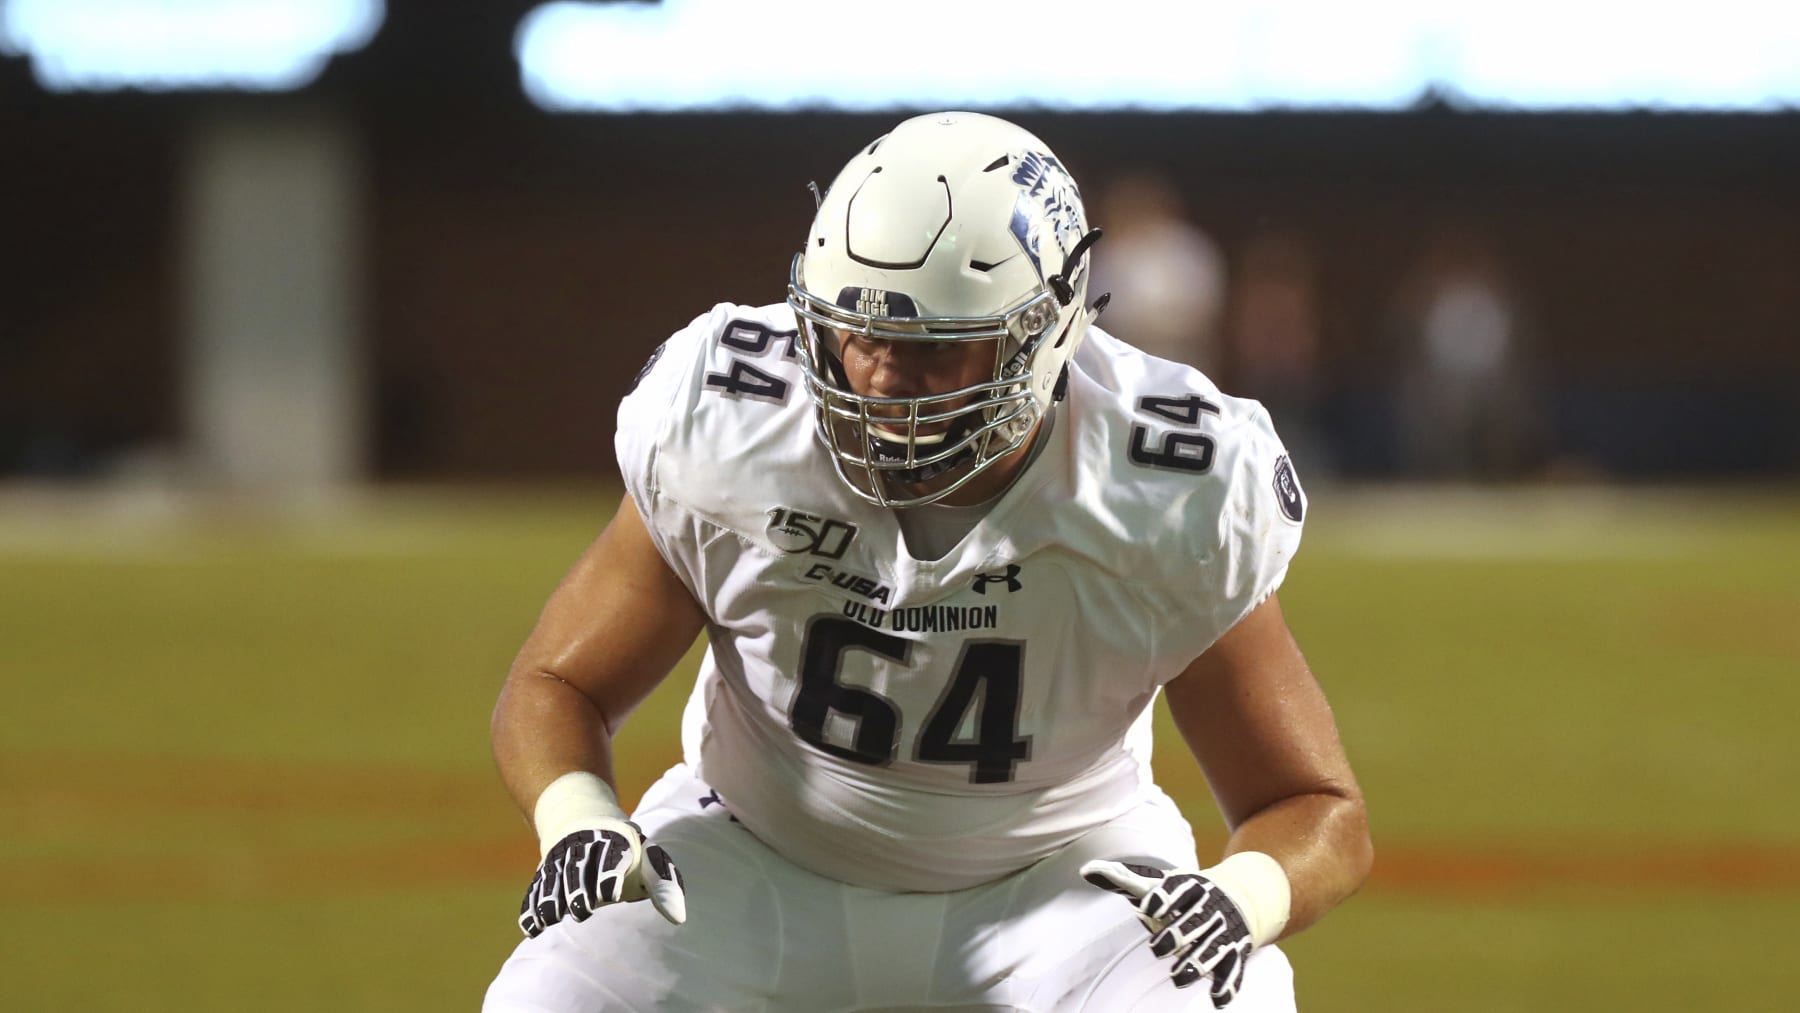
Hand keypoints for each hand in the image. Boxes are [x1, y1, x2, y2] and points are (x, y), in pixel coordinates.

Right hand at [518, 822, 686, 937]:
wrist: (585, 820)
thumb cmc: (627, 850)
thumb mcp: (650, 859)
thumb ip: (664, 886)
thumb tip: (678, 918)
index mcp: (611, 843)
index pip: (609, 858)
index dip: (609, 874)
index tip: (610, 894)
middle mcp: (582, 849)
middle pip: (577, 869)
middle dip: (578, 889)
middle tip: (582, 910)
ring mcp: (560, 860)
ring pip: (553, 879)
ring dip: (550, 899)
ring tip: (551, 919)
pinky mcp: (544, 872)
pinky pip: (535, 888)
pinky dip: (531, 906)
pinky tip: (532, 928)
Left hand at [1080, 860, 1252, 1008]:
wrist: (1238, 896)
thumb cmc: (1183, 893)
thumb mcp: (1156, 884)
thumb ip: (1123, 880)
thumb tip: (1086, 870)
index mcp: (1189, 887)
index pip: (1178, 889)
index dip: (1164, 898)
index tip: (1149, 907)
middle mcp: (1209, 908)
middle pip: (1195, 922)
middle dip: (1177, 935)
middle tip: (1157, 949)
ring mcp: (1223, 932)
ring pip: (1214, 948)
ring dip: (1198, 963)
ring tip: (1178, 978)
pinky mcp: (1234, 953)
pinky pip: (1234, 969)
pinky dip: (1228, 984)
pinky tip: (1218, 999)